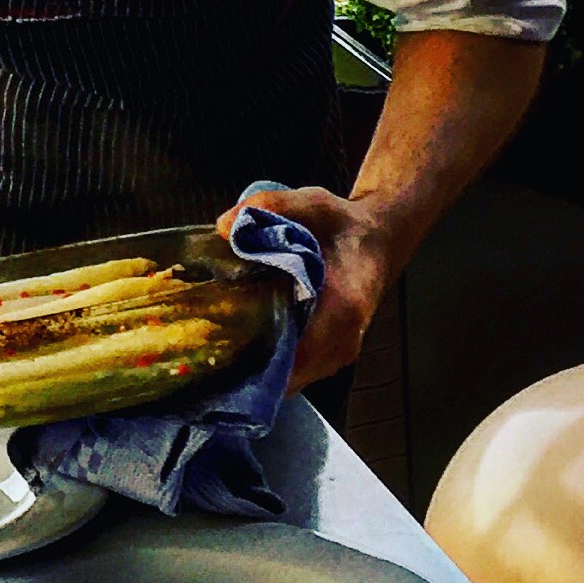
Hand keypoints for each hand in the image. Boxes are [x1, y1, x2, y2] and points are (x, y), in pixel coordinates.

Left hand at [228, 187, 394, 392]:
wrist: (378, 239)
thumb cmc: (344, 225)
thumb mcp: (311, 203)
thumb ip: (271, 207)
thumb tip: (224, 225)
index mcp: (343, 307)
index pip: (299, 353)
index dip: (257, 358)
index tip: (219, 351)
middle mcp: (344, 340)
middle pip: (288, 374)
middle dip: (246, 366)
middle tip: (205, 347)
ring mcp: (339, 352)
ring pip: (291, 379)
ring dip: (256, 367)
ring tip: (218, 345)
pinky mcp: (330, 355)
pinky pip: (295, 372)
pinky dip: (268, 363)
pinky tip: (241, 342)